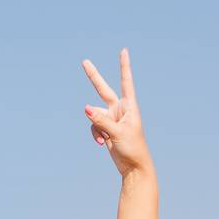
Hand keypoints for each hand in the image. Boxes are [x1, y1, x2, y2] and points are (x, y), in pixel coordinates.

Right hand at [82, 49, 152, 178]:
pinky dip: (95, 134)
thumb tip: (85, 108)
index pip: (126, 82)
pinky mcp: (106, 129)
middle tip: (84, 62)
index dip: (124, 66)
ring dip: (95, 127)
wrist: (134, 167)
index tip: (123, 51)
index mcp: (129, 106)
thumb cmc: (132, 148)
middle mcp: (120, 109)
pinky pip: (94, 127)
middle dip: (93, 77)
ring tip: (103, 140)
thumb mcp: (116, 133)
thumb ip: (100, 120)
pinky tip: (100, 143)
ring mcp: (112, 119)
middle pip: (103, 90)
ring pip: (94, 116)